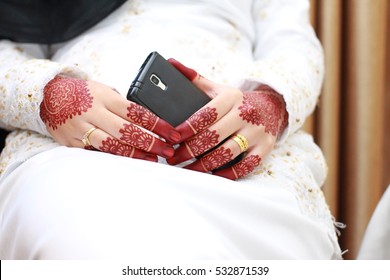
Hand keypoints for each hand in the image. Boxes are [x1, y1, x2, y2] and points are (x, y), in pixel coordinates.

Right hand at [40, 75, 180, 160]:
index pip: (137, 112)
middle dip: (151, 143)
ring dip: (134, 154)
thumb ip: (123, 106)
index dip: (158, 125)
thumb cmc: (85, 93)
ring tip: (152, 160)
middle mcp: (93, 112)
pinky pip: (96, 153)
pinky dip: (114, 158)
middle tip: (168, 151)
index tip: (173, 134)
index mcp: (105, 97)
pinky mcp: (71, 142)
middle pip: (126, 131)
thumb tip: (149, 123)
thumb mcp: (104, 91)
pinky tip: (129, 162)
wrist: (48, 95)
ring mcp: (80, 128)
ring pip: (111, 145)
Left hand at [167, 59, 287, 179]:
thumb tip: (171, 63)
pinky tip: (212, 175)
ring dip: (204, 165)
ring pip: (227, 153)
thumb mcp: (219, 88)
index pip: (206, 114)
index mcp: (232, 97)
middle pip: (213, 136)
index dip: (187, 128)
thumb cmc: (237, 100)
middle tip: (173, 158)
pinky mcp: (265, 148)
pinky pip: (245, 166)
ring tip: (187, 170)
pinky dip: (228, 174)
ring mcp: (257, 132)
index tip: (172, 137)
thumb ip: (195, 79)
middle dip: (189, 150)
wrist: (272, 106)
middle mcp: (246, 114)